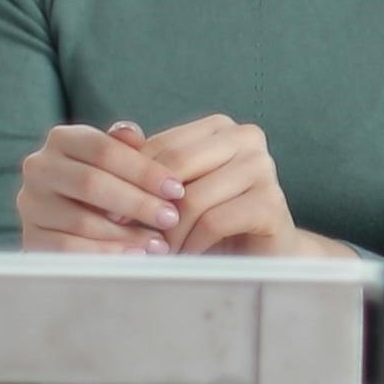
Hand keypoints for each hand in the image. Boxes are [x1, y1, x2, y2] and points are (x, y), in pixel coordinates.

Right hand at [14, 120, 195, 253]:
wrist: (68, 220)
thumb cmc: (102, 185)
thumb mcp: (115, 161)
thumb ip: (125, 147)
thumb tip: (131, 134)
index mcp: (61, 139)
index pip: (104, 149)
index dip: (143, 170)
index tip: (175, 189)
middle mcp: (38, 167)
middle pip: (91, 183)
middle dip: (137, 203)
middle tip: (170, 218)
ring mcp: (30, 204)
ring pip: (81, 220)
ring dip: (125, 234)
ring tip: (158, 243)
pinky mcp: (30, 237)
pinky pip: (68, 249)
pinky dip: (105, 254)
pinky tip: (133, 256)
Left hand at [132, 116, 308, 259]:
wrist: (262, 255)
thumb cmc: (214, 222)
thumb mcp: (176, 190)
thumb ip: (149, 160)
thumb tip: (118, 131)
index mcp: (220, 127)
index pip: (162, 145)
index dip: (131, 180)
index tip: (111, 213)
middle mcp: (246, 138)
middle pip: (177, 165)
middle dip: (148, 205)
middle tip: (129, 235)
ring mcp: (264, 168)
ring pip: (194, 198)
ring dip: (171, 233)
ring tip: (160, 253)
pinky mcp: (271, 203)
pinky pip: (214, 222)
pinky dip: (194, 244)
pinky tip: (188, 256)